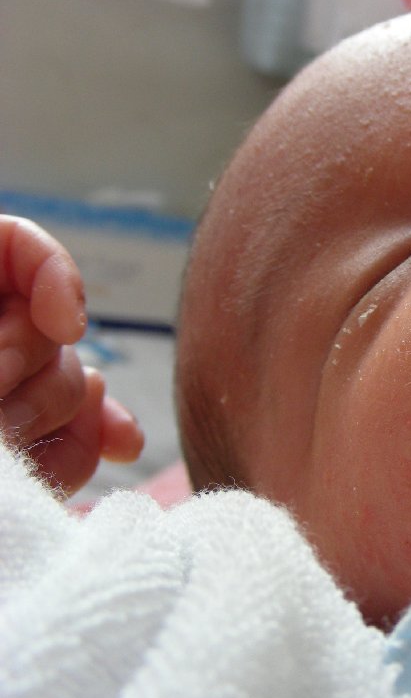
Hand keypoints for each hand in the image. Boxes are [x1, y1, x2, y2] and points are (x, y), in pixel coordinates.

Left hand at [0, 215, 143, 494]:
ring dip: (55, 419)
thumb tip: (55, 358)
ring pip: (72, 386)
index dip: (50, 272)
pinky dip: (89, 446)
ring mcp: (7, 391)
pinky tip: (114, 453)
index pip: (11, 244)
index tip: (63, 324)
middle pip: (51, 323)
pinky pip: (82, 435)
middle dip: (35, 369)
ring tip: (11, 445)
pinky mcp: (28, 441)